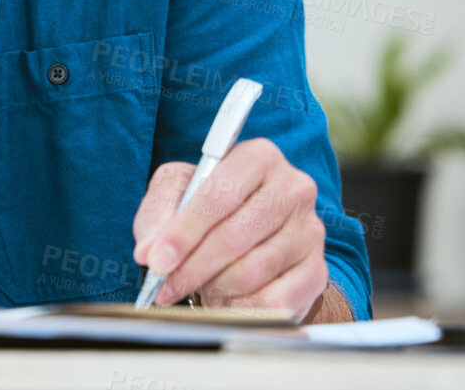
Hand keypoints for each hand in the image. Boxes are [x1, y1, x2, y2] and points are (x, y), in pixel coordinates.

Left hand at [131, 138, 327, 321]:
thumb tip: (147, 252)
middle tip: (165, 286)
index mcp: (258, 157)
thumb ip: (157, 216)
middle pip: (235, 237)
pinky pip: (275, 301)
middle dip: (192, 267)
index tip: (157, 260)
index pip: (218, 196)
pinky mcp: (317, 270)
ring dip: (215, 287)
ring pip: (253, 271)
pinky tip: (227, 299)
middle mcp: (293, 188)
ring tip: (198, 287)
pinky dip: (242, 307)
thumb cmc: (212, 206)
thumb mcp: (177, 193)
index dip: (184, 231)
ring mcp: (310, 231)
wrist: (257, 233)